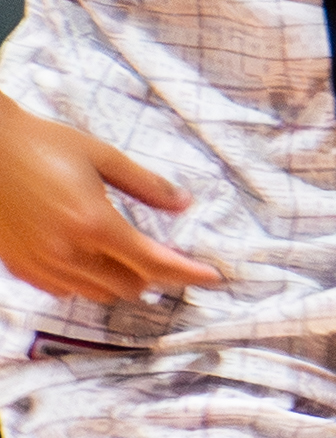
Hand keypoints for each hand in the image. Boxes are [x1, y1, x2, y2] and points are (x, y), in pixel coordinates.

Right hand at [0, 104, 220, 298]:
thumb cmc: (40, 143)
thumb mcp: (101, 155)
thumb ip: (146, 185)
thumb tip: (183, 204)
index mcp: (93, 222)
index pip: (154, 264)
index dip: (188, 273)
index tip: (213, 277)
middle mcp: (67, 251)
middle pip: (130, 286)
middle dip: (152, 274)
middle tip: (157, 252)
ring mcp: (40, 263)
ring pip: (98, 294)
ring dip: (118, 280)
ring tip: (119, 253)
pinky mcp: (19, 266)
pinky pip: (64, 291)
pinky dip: (83, 282)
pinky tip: (84, 257)